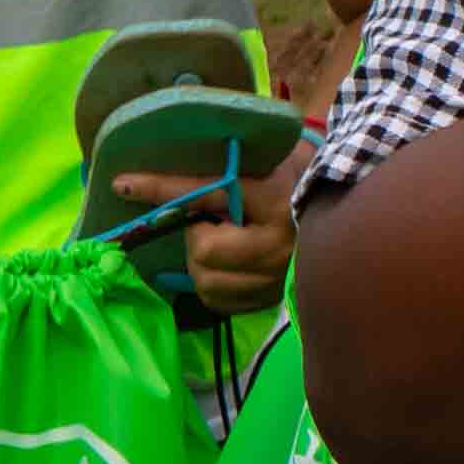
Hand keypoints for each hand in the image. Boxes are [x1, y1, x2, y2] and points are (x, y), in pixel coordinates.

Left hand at [118, 167, 295, 315]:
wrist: (341, 210)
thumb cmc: (293, 178)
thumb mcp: (265, 162)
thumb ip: (226, 167)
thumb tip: (163, 172)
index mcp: (274, 198)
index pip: (205, 193)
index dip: (162, 188)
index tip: (122, 183)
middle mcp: (278, 244)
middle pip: (204, 251)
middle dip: (197, 237)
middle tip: (212, 223)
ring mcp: (277, 277)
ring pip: (207, 281)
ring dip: (202, 263)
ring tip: (223, 243)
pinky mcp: (272, 299)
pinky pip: (219, 301)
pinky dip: (212, 282)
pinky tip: (227, 266)